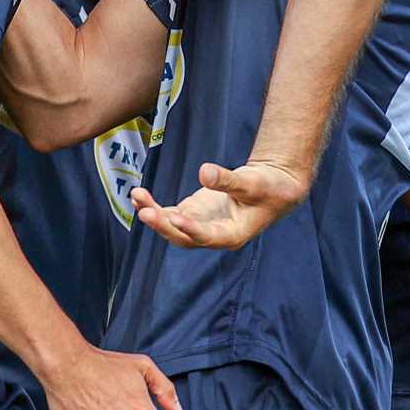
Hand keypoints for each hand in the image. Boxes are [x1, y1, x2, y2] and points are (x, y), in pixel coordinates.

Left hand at [132, 159, 308, 250]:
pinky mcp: (194, 213)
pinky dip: (154, 206)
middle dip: (163, 225)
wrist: (272, 187)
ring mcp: (201, 224)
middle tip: (146, 212)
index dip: (191, 229)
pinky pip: (169, 214)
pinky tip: (138, 196)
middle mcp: (213, 235)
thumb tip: (204, 172)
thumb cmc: (269, 188)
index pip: (208, 236)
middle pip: (183, 237)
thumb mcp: (254, 182)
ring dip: (153, 214)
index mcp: (232, 235)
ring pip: (172, 226)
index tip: (176, 218)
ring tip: (137, 196)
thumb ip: (228, 180)